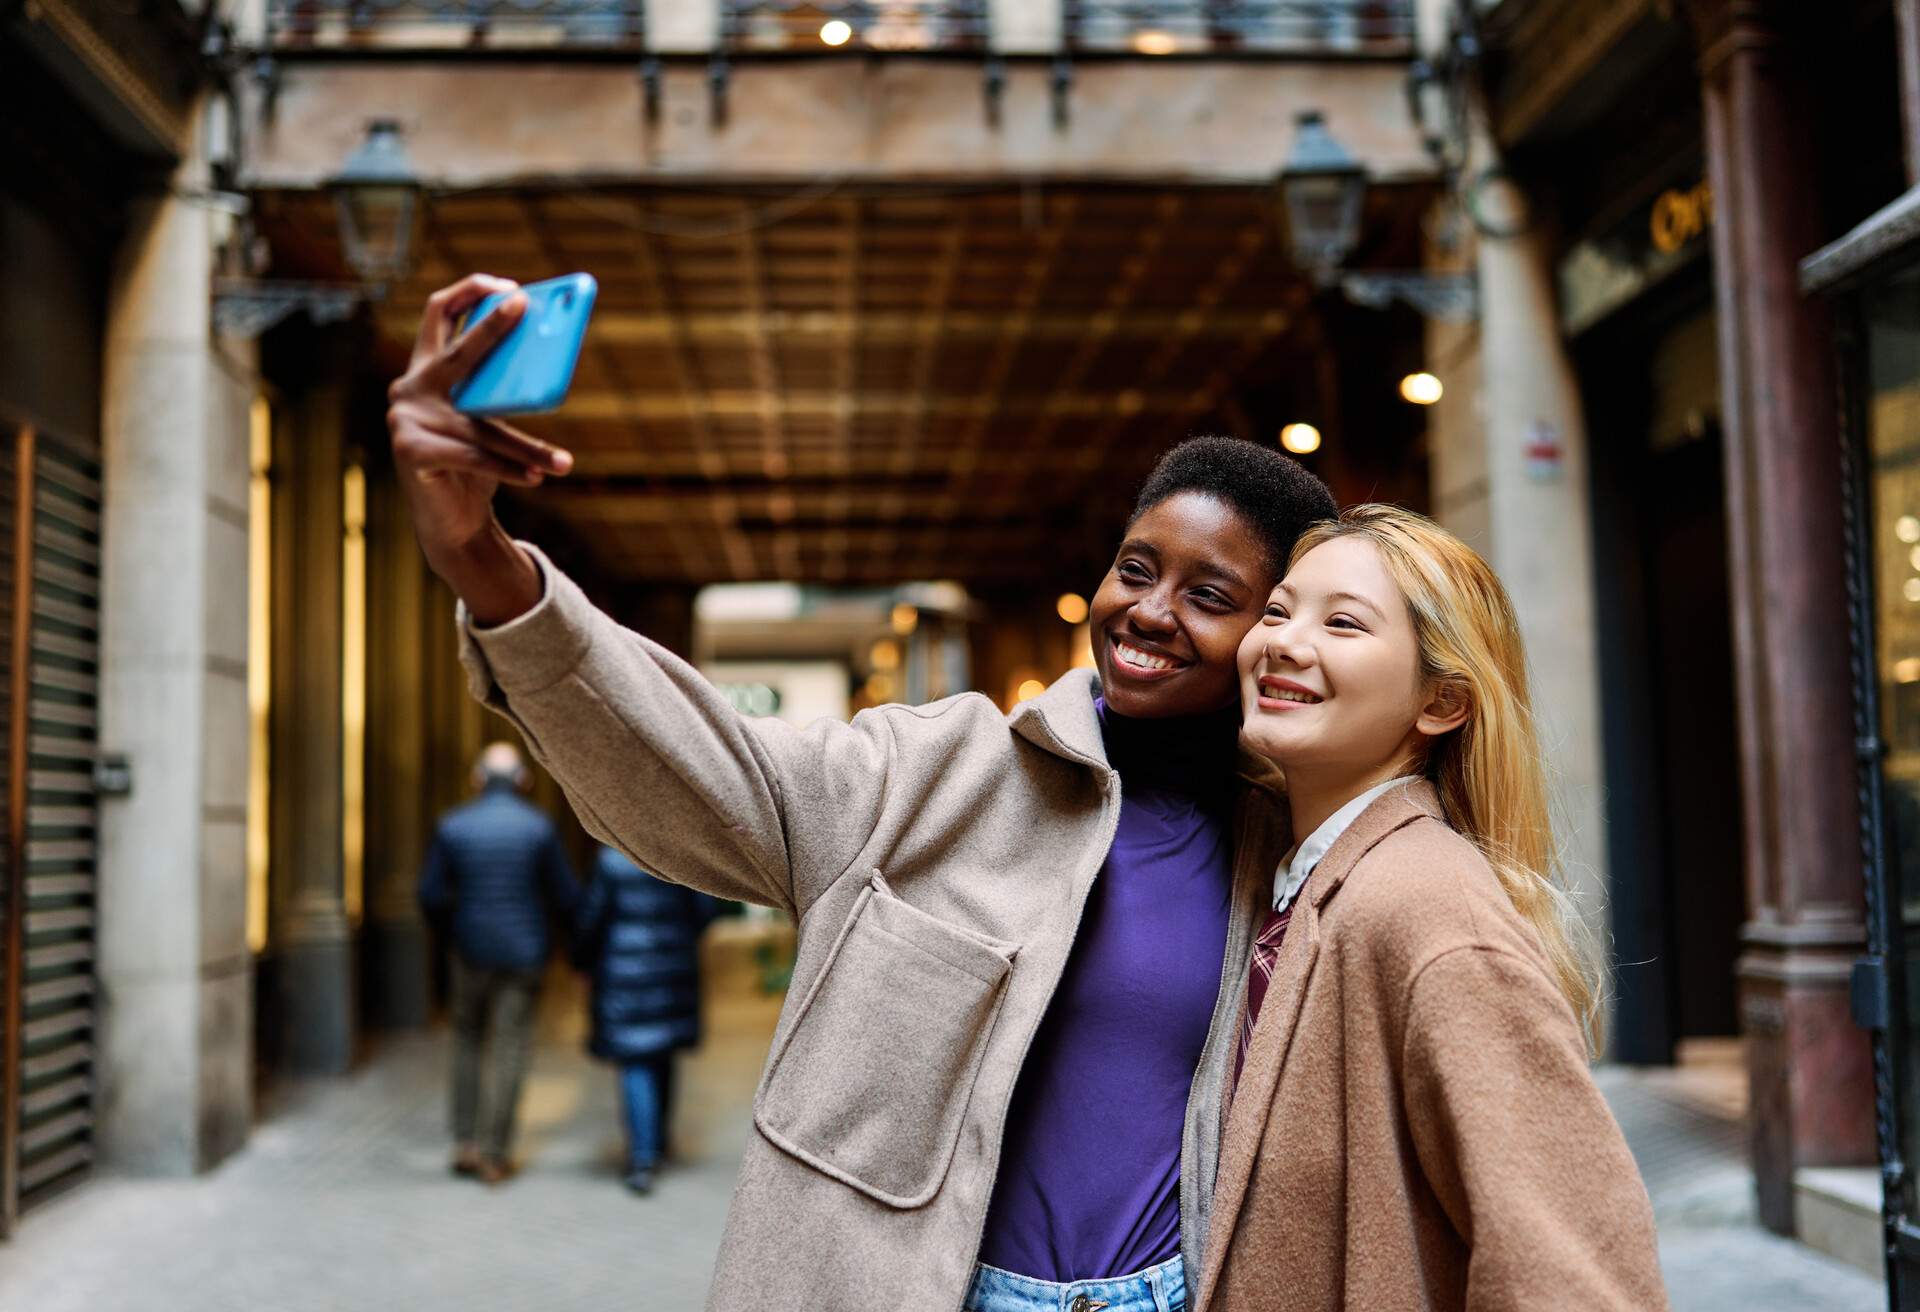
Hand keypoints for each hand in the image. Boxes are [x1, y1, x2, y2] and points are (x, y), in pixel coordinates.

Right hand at [388, 275, 575, 620]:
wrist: (450, 521)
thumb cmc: (475, 464)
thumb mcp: (488, 419)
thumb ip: (501, 390)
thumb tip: (546, 361)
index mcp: (427, 369)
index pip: (439, 312)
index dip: (471, 292)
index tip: (512, 288)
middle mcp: (410, 386)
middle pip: (457, 349)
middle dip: (492, 325)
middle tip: (525, 307)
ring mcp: (404, 417)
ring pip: (481, 424)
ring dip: (526, 445)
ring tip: (563, 461)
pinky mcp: (410, 450)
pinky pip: (474, 455)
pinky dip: (510, 467)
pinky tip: (539, 476)